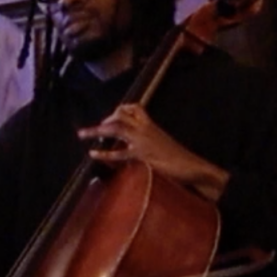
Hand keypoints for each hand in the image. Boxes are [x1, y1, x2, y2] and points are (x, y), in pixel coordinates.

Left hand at [76, 103, 228, 200]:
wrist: (193, 167)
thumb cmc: (181, 159)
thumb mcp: (164, 145)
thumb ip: (151, 143)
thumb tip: (141, 147)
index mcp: (152, 126)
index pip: (135, 108)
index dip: (120, 110)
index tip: (111, 116)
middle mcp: (146, 129)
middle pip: (120, 116)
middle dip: (103, 121)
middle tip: (87, 131)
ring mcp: (143, 140)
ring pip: (116, 128)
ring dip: (97, 130)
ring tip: (84, 134)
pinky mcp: (142, 154)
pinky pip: (118, 152)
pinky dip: (104, 153)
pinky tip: (93, 154)